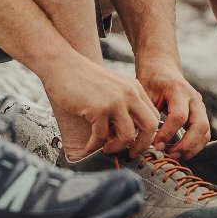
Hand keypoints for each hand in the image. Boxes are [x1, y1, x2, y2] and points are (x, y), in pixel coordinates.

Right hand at [41, 53, 160, 157]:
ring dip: (117, 148)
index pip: (154, 116)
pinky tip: (89, 146)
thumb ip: (123, 106)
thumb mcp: (112, 87)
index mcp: (134, 88)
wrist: (62, 64)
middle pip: (150, 126)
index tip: (138, 144)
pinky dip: (95, 145)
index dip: (149, 135)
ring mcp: (115, 101)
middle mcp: (129, 93)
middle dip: (142, 146)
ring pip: (128, 135)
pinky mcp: (99, 108)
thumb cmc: (83, 78)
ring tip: (106, 149)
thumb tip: (127, 135)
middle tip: (130, 153)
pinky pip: (102, 136)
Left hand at [135, 57, 208, 158]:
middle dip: (186, 144)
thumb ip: (146, 111)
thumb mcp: (144, 90)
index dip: (168, 133)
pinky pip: (204, 134)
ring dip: (192, 148)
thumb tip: (141, 137)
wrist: (161, 67)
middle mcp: (193, 98)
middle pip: (200, 125)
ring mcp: (199, 106)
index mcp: (178, 89)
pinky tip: (179, 152)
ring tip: (173, 156)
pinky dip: (194, 146)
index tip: (156, 145)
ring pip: (205, 132)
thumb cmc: (150, 79)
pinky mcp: (200, 115)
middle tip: (169, 155)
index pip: (179, 116)